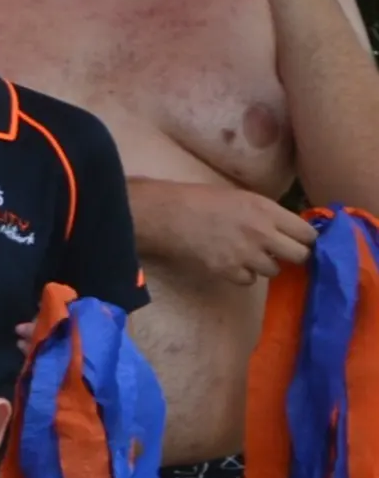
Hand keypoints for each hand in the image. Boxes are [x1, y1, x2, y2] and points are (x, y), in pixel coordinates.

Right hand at [132, 180, 313, 283]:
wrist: (170, 216)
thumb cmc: (205, 200)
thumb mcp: (245, 197)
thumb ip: (270, 213)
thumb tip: (290, 227)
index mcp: (268, 211)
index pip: (308, 233)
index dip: (307, 238)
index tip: (302, 240)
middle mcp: (262, 234)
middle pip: (299, 255)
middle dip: (295, 254)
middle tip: (284, 252)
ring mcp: (245, 254)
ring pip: (274, 270)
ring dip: (267, 265)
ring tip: (252, 256)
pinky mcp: (227, 270)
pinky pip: (249, 280)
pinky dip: (245, 274)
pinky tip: (235, 264)